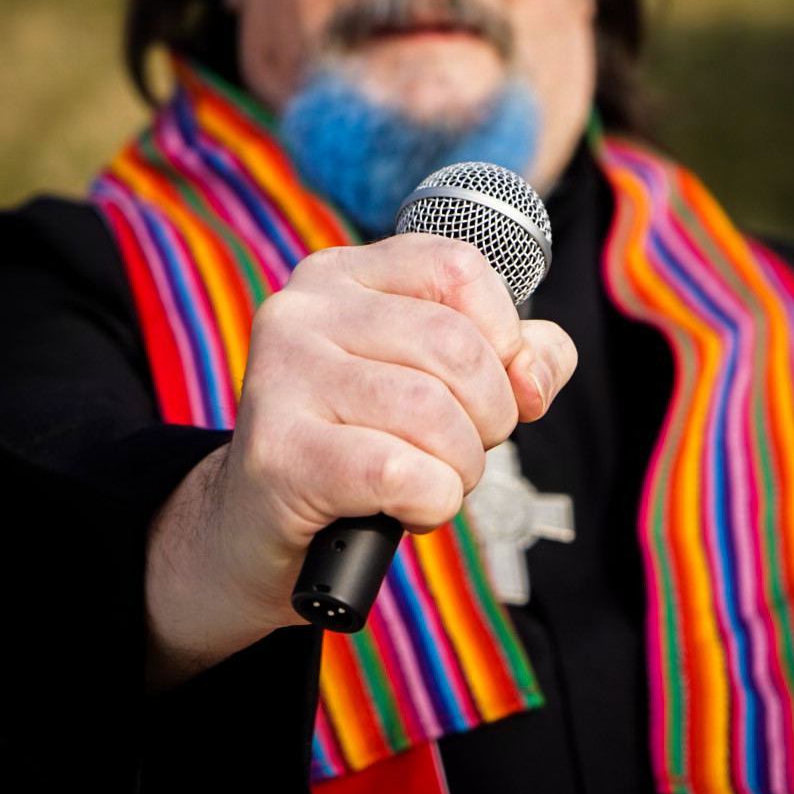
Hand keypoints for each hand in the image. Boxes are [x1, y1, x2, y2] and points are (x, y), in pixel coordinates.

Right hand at [144, 234, 576, 688]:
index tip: (491, 385)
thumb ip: (516, 358)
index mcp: (344, 273)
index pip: (459, 266)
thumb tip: (534, 376)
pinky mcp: (277, 451)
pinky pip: (398, 471)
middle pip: (456, 345)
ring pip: (432, 412)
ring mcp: (282, 374)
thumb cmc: (363, 443)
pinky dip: (430, 501)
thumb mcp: (442, 383)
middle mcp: (303, 308)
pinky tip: (406, 508)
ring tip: (431, 480)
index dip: (504, 335)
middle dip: (490, 416)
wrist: (258, 526)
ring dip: (460, 467)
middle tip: (461, 450)